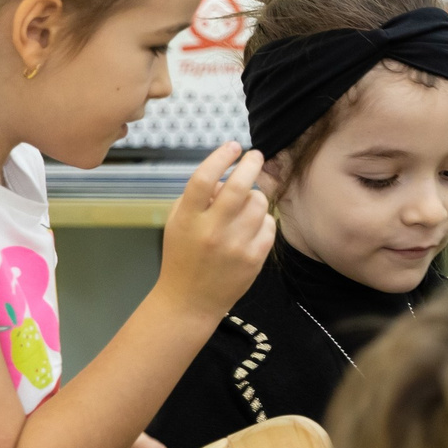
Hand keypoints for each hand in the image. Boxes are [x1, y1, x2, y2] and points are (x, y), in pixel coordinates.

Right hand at [156, 142, 275, 321]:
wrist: (190, 300)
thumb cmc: (183, 255)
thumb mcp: (178, 223)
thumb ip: (198, 197)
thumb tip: (225, 178)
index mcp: (187, 219)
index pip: (204, 179)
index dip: (220, 157)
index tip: (232, 146)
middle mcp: (211, 230)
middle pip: (238, 187)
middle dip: (251, 164)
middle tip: (256, 155)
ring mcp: (234, 245)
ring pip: (258, 203)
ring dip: (255, 197)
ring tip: (245, 205)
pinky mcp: (254, 258)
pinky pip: (269, 224)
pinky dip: (263, 220)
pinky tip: (251, 227)